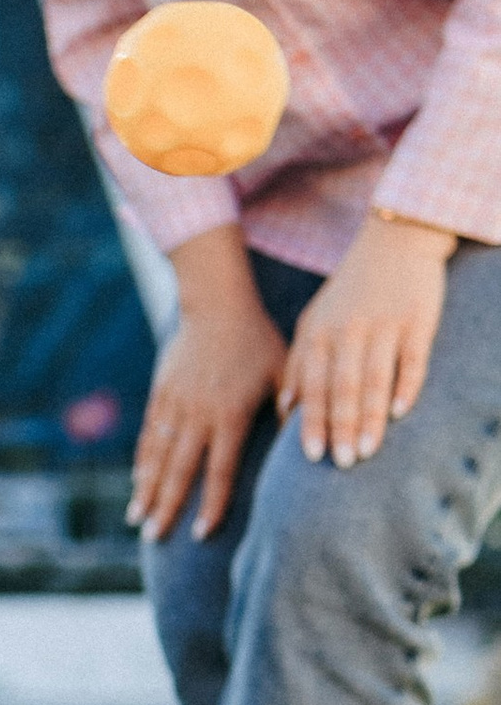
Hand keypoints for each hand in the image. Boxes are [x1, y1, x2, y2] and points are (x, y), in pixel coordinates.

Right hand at [128, 229, 283, 543]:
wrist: (216, 304)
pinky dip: (142, 463)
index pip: (219, 469)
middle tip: (154, 539)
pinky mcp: (161, 394)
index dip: (211, 503)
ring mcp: (175, 404)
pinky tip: (137, 485)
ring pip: (158, 456)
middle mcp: (197, 414)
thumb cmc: (259, 340)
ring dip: (147, 491)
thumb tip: (305, 451)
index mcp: (229, 413)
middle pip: (179, 470)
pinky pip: (149, 435)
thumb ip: (289, 411)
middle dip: (166, 507)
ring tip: (137, 521)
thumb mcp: (282, 372)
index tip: (201, 534)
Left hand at [278, 211, 453, 467]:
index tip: (311, 457)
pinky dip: (407, 384)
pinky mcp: (418, 320)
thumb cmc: (350, 292)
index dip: (312, 421)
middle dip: (340, 427)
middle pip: (342, 387)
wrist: (393, 241)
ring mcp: (384, 326)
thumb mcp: (315, 321)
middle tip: (342, 463)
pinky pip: (412, 358)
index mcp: (321, 334)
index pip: (314, 385)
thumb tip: (285, 410)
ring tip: (367, 451)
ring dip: (370, 417)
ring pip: (374, 378)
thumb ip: (299, 364)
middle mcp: (349, 331)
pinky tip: (402, 412)